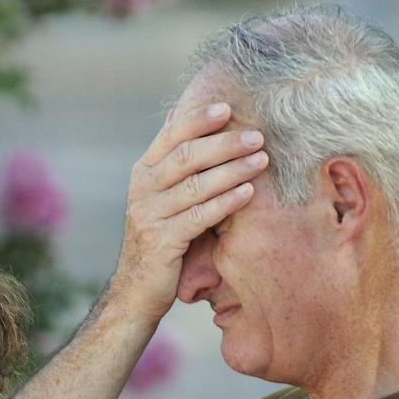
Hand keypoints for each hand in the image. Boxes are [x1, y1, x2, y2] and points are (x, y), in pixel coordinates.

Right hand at [109, 102, 267, 322]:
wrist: (136, 290)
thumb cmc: (159, 238)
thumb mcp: (160, 196)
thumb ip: (171, 160)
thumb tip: (178, 114)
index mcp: (143, 173)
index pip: (170, 137)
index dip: (198, 120)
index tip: (228, 108)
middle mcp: (142, 190)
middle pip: (186, 157)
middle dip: (224, 144)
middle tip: (257, 136)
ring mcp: (149, 216)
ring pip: (195, 185)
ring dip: (232, 170)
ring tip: (262, 160)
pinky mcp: (161, 241)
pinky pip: (199, 216)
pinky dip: (226, 202)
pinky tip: (248, 193)